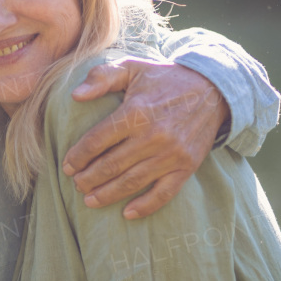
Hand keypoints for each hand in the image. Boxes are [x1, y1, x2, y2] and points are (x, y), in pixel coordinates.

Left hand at [61, 58, 228, 219]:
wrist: (212, 89)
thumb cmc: (164, 78)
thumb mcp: (132, 67)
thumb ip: (101, 77)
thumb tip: (76, 95)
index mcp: (136, 112)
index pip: (97, 141)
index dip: (78, 156)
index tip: (67, 166)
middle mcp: (154, 136)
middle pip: (111, 165)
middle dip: (89, 179)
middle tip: (76, 185)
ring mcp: (172, 154)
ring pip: (133, 182)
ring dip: (108, 195)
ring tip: (90, 201)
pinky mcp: (188, 166)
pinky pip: (164, 193)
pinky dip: (145, 206)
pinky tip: (127, 214)